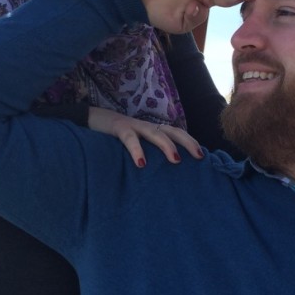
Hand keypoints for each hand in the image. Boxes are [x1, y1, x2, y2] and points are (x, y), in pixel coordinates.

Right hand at [88, 107, 203, 167]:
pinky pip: (130, 138)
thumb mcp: (136, 145)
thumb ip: (149, 154)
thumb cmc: (115, 138)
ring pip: (156, 133)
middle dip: (188, 142)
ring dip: (167, 146)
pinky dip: (137, 150)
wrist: (91, 120)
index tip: (203, 156)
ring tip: (176, 160)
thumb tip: (163, 175)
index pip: (176, 134)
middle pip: (173, 131)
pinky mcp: (119, 127)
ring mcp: (134, 126)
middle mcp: (147, 127)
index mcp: (152, 131)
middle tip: (198, 157)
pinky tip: (141, 163)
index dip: (190, 142)